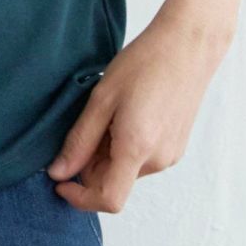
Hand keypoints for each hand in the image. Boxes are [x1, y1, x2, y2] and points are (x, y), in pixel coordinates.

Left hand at [45, 7, 232, 213]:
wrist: (187, 46)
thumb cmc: (144, 63)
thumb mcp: (102, 98)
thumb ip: (80, 140)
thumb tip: (59, 172)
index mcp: (137, 149)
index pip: (108, 199)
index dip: (79, 197)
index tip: (59, 181)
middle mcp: (158, 161)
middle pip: (114, 182)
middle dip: (90, 165)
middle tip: (86, 123)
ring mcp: (171, 155)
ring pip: (127, 169)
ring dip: (108, 153)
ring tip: (109, 112)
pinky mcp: (176, 147)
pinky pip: (142, 159)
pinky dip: (125, 146)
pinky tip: (125, 113)